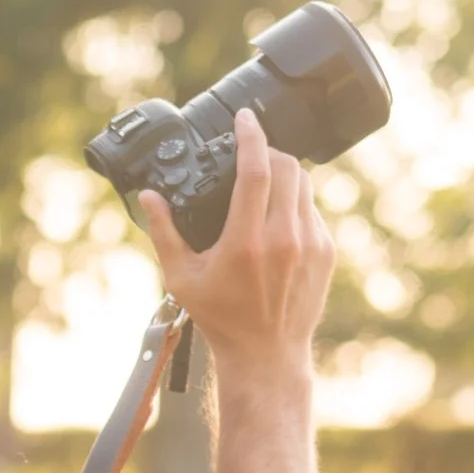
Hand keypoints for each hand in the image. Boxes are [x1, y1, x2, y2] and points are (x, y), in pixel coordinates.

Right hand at [135, 111, 333, 383]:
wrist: (268, 355)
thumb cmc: (221, 318)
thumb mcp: (182, 279)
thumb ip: (164, 233)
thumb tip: (148, 197)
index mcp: (246, 242)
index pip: (257, 170)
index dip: (251, 136)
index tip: (244, 118)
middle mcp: (283, 239)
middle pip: (286, 166)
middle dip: (267, 150)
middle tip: (249, 151)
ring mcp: (310, 244)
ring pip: (303, 183)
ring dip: (283, 172)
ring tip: (263, 179)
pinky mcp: (325, 251)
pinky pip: (312, 209)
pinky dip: (294, 201)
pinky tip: (276, 214)